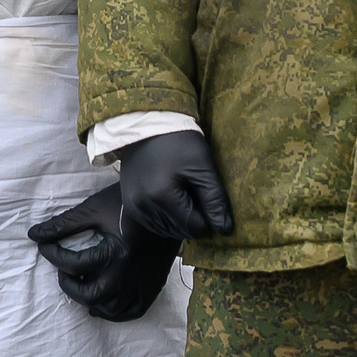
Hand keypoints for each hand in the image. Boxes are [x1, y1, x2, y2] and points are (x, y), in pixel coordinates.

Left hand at [28, 184, 182, 321]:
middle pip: (90, 295)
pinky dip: (114, 312)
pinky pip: (132, 312)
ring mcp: (142, 284)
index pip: (73, 265)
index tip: (45, 247)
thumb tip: (34, 234)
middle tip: (64, 272)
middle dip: (69, 285)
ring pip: (109, 309)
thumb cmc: (129, 203)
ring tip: (82, 285)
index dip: (53, 255)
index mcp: (114, 254)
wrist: (167, 205)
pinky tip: (103, 302)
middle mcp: (128, 275)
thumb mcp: (95, 209)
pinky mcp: (152, 286)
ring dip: (90, 301)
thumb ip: (64, 224)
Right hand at [117, 131, 234, 241]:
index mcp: (162, 197)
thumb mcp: (203, 167)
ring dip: (180, 219)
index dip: (209, 218)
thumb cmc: (179, 142)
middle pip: (181, 231)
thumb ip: (215, 200)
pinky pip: (155, 224)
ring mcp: (134, 208)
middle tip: (195, 190)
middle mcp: (144, 207)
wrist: (148, 125)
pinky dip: (167, 217)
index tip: (209, 198)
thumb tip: (225, 231)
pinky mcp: (130, 205)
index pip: (195, 228)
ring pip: (168, 231)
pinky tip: (171, 196)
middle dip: (194, 218)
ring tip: (183, 191)